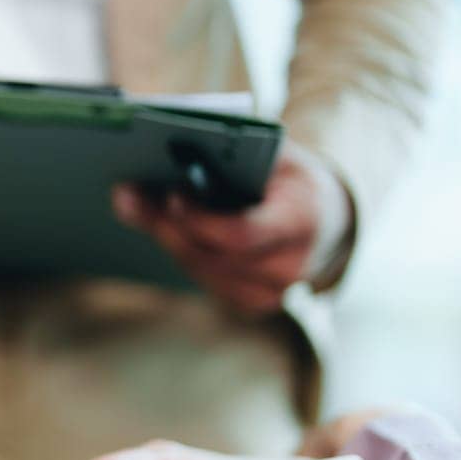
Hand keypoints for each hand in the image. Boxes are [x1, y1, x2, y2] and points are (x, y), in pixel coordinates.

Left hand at [113, 141, 344, 312]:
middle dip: (166, 225)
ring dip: (168, 239)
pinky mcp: (255, 304)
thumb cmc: (294, 178)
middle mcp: (292, 267)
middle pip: (212, 255)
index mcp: (303, 222)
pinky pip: (207, 282)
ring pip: (202, 271)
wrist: (331, 219)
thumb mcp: (274, 155)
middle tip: (129, 194)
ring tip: (138, 205)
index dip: (200, 220)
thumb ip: (225, 156)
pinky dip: (184, 253)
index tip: (172, 194)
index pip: (241, 234)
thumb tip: (157, 163)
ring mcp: (274, 293)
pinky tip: (165, 228)